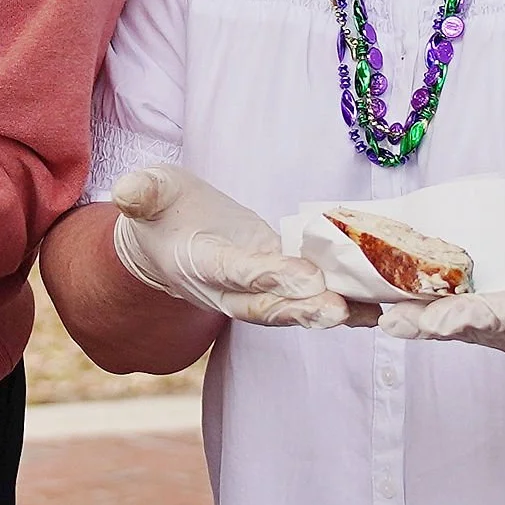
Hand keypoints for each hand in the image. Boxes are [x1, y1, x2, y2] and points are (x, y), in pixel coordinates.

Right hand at [111, 166, 346, 330]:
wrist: (163, 243)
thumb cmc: (159, 210)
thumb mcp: (149, 191)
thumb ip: (142, 191)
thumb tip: (128, 190)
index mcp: (198, 263)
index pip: (234, 271)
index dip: (266, 276)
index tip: (301, 277)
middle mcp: (227, 289)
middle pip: (267, 305)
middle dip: (304, 308)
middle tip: (338, 309)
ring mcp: (255, 293)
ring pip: (292, 310)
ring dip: (329, 313)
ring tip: (369, 312)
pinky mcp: (278, 286)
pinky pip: (308, 301)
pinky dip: (341, 308)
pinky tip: (375, 308)